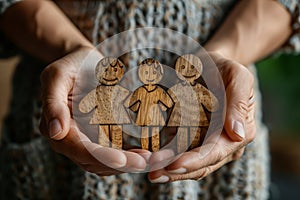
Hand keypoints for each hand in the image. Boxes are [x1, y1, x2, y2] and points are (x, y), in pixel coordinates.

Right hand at [39, 47, 147, 174]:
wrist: (86, 62)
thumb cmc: (73, 64)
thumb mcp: (58, 75)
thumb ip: (52, 101)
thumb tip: (55, 132)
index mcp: (56, 125)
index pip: (77, 148)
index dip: (99, 156)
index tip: (121, 160)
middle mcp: (69, 138)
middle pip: (92, 160)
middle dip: (118, 164)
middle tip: (144, 162)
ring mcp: (86, 139)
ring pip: (104, 162)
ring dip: (126, 164)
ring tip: (149, 160)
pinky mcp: (100, 137)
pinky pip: (114, 153)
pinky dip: (128, 156)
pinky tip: (146, 154)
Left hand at [148, 52, 254, 181]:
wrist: (211, 65)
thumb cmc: (224, 68)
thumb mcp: (237, 77)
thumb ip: (238, 103)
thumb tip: (238, 134)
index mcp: (239, 132)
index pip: (216, 152)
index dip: (195, 161)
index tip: (173, 164)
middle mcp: (225, 143)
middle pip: (202, 165)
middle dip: (177, 171)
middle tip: (153, 173)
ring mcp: (209, 143)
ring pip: (191, 164)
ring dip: (170, 170)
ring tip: (149, 170)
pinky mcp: (195, 139)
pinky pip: (181, 153)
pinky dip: (168, 159)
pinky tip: (151, 160)